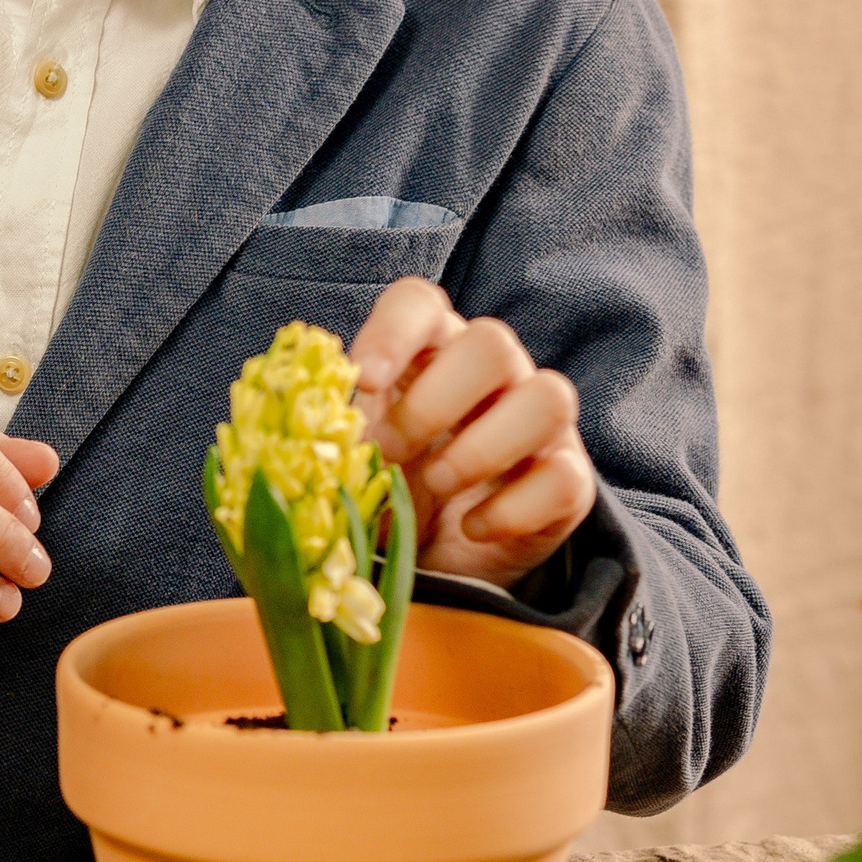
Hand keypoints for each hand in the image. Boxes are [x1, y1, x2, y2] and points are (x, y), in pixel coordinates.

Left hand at [349, 281, 594, 588]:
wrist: (433, 558)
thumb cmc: (386, 486)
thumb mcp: (350, 457)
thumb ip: (329, 433)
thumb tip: (295, 431)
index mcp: (427, 350)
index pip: (420, 303)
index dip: (393, 332)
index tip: (362, 379)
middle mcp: (493, 373)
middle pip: (492, 342)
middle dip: (434, 402)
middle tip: (391, 453)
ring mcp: (539, 425)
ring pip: (549, 397)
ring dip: (484, 447)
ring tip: (439, 484)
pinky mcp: (566, 482)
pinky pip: (566, 479)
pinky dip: (514, 509)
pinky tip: (472, 529)